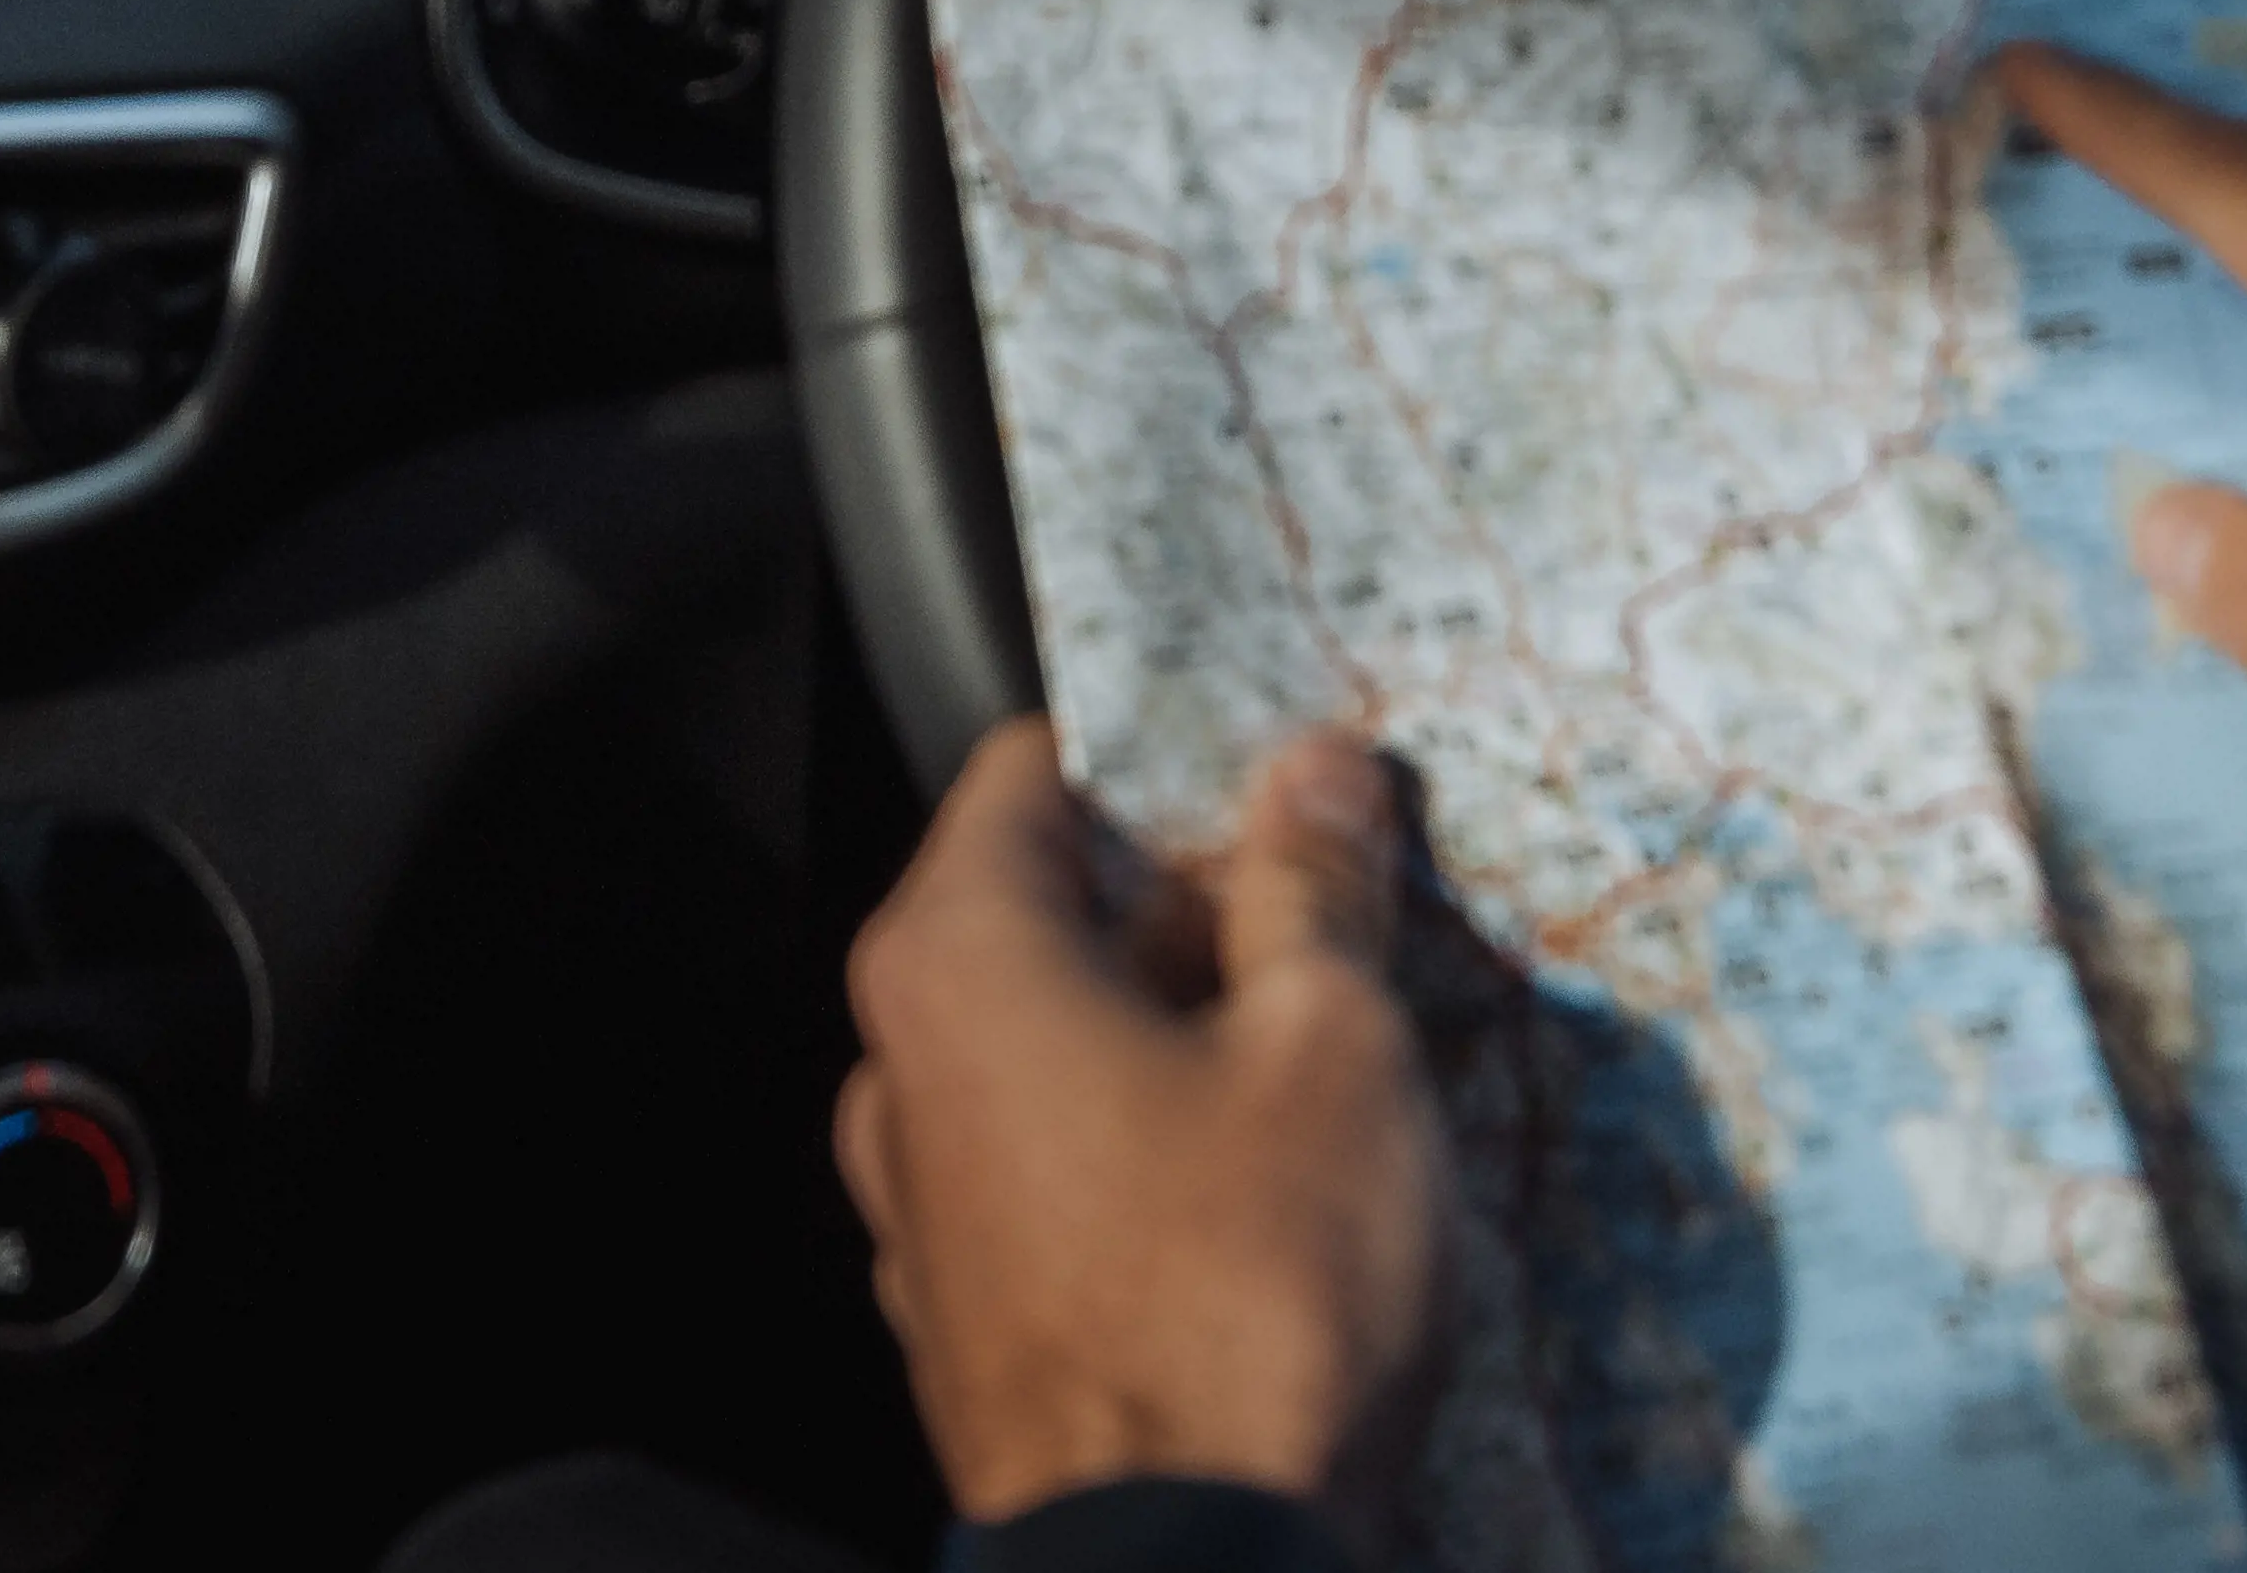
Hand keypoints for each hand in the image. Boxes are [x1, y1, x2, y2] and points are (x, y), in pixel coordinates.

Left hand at [836, 716, 1455, 1530]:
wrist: (1187, 1570)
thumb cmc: (1244, 1298)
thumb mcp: (1330, 1050)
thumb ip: (1313, 891)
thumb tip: (1312, 777)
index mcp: (956, 958)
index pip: (1041, 768)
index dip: (1177, 755)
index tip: (1290, 782)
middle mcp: (904, 1066)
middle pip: (1055, 912)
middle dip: (1201, 907)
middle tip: (1343, 930)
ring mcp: (925, 1203)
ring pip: (1065, 1049)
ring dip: (1188, 1037)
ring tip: (1327, 1070)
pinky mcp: (973, 1313)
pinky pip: (1063, 1170)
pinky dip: (1153, 1150)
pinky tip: (1266, 1192)